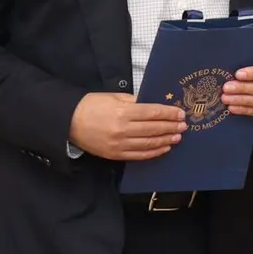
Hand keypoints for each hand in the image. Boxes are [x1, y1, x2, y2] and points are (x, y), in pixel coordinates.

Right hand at [68, 93, 186, 160]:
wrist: (69, 122)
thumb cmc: (93, 105)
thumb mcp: (115, 97)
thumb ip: (136, 101)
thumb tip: (156, 106)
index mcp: (123, 112)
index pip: (153, 113)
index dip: (169, 114)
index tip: (181, 114)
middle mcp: (123, 129)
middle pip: (154, 129)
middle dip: (171, 127)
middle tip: (184, 126)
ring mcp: (119, 144)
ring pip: (149, 144)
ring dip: (166, 140)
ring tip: (177, 137)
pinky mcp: (115, 155)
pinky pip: (138, 155)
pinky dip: (153, 152)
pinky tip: (163, 148)